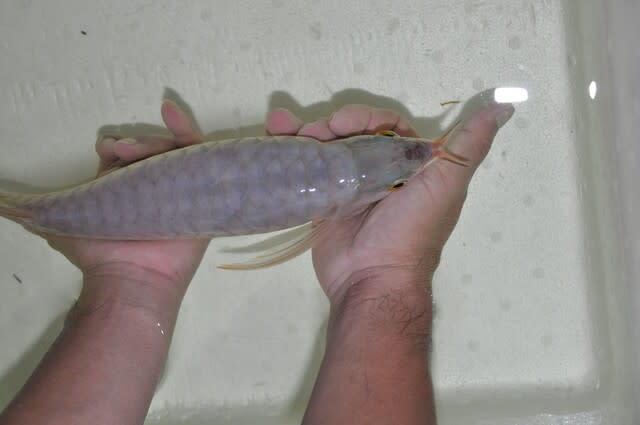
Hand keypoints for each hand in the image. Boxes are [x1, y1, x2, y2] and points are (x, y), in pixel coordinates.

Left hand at [44, 101, 209, 295]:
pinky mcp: (200, 187)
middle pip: (148, 150)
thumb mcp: (60, 224)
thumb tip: (3, 203)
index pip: (124, 157)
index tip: (108, 151)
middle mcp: (152, 186)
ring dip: (152, 141)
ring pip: (168, 149)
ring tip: (134, 150)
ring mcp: (177, 186)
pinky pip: (197, 154)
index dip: (116, 147)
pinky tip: (170, 110)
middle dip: (134, 145)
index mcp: (125, 190)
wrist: (132, 275)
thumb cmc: (99, 252)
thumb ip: (40, 209)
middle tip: (121, 152)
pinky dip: (185, 129)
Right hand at [266, 102, 514, 304]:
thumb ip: (468, 146)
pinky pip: (308, 169)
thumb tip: (505, 108)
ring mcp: (347, 187)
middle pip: (351, 133)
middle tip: (318, 132)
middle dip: (331, 124)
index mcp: (408, 165)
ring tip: (282, 125)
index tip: (345, 124)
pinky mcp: (323, 202)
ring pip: (326, 147)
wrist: (373, 278)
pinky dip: (290, 150)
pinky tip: (274, 133)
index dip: (365, 118)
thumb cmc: (413, 230)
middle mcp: (378, 172)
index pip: (384, 126)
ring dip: (304, 130)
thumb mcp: (447, 183)